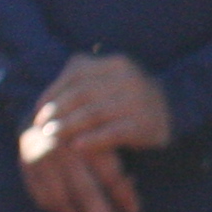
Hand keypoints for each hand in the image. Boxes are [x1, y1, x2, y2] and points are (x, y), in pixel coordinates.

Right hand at [15, 128, 138, 211]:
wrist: (46, 112)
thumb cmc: (86, 128)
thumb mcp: (103, 137)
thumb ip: (116, 163)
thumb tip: (133, 198)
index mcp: (86, 134)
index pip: (107, 170)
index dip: (122, 192)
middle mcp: (61, 147)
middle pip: (84, 188)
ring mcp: (40, 159)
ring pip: (60, 197)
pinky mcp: (27, 167)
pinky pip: (43, 197)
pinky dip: (59, 211)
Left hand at [35, 52, 171, 152]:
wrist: (175, 112)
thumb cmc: (128, 100)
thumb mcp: (109, 82)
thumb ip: (81, 84)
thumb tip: (42, 103)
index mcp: (115, 64)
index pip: (76, 74)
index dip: (52, 93)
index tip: (37, 111)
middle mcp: (128, 78)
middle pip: (83, 93)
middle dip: (57, 111)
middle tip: (41, 128)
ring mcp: (138, 100)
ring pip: (95, 113)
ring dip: (69, 126)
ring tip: (53, 138)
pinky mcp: (145, 124)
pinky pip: (113, 132)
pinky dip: (92, 140)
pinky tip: (76, 147)